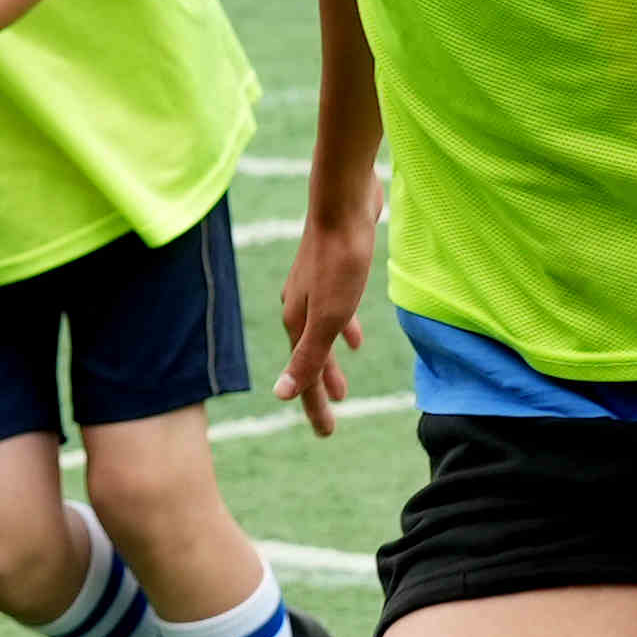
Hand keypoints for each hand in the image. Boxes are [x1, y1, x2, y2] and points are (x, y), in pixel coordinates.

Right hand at [280, 201, 377, 432]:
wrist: (344, 202)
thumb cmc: (340, 260)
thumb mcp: (328, 316)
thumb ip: (308, 356)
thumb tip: (280, 396)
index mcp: (296, 322)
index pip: (302, 376)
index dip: (314, 406)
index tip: (327, 434)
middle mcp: (299, 307)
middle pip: (309, 359)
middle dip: (319, 389)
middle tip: (333, 416)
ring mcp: (313, 289)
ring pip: (320, 337)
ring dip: (329, 362)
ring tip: (342, 384)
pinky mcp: (332, 271)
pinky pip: (334, 313)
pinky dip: (343, 330)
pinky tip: (356, 336)